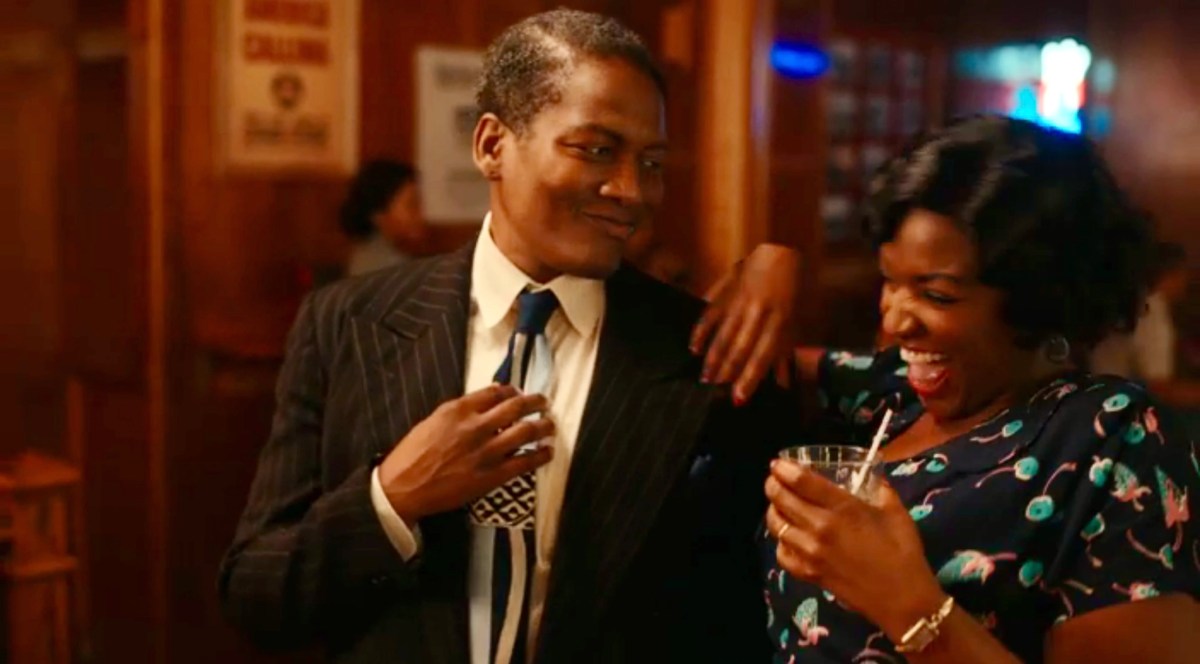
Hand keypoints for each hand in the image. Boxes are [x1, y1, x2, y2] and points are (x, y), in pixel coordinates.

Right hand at [378, 384, 553, 522]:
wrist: (402, 488)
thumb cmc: (412, 455)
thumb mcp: (432, 422)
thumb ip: (459, 412)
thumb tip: (483, 404)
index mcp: (458, 410)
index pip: (495, 392)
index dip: (512, 391)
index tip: (518, 394)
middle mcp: (475, 427)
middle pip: (516, 407)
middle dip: (535, 402)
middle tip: (543, 402)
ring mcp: (486, 452)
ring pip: (525, 432)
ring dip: (543, 426)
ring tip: (550, 425)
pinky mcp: (491, 476)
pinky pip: (524, 462)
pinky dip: (540, 455)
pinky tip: (548, 451)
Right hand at [690, 244, 800, 403]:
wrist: (783, 247)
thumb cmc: (796, 288)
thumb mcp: (799, 319)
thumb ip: (787, 352)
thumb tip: (782, 383)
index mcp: (781, 320)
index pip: (763, 354)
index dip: (750, 377)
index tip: (738, 397)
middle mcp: (759, 311)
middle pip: (740, 346)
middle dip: (727, 370)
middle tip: (715, 391)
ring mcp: (740, 299)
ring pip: (724, 332)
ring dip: (713, 356)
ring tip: (704, 377)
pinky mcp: (726, 288)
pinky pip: (710, 311)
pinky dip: (701, 329)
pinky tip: (693, 347)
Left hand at [764, 460, 945, 638]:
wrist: (903, 600)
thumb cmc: (903, 553)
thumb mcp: (896, 513)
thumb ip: (881, 490)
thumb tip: (873, 476)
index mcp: (843, 508)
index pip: (801, 481)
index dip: (783, 469)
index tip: (777, 463)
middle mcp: (820, 527)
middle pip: (782, 500)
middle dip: (773, 485)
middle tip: (774, 479)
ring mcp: (811, 552)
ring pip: (776, 525)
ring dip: (773, 510)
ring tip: (777, 504)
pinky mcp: (809, 574)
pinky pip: (782, 554)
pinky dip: (780, 542)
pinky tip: (787, 537)